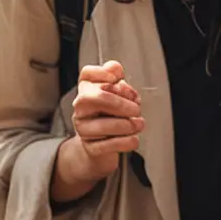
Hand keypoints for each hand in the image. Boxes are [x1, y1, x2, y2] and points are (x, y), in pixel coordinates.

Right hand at [52, 61, 142, 201]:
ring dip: (126, 125)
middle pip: (93, 98)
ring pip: (102, 125)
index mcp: (88, 89)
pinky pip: (107, 145)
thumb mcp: (119, 95)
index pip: (86, 74)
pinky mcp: (90, 147)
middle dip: (119, 103)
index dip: (101, 72)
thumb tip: (118, 76)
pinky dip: (125, 142)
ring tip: (139, 124)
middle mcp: (81, 107)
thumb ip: (120, 82)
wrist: (102, 146)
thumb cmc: (113, 115)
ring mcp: (83, 127)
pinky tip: (134, 139)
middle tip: (136, 109)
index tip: (116, 78)